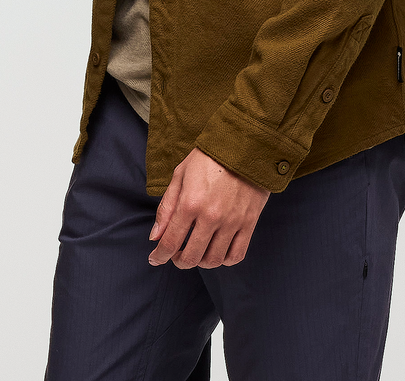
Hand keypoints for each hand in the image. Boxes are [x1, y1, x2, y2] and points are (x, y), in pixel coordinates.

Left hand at [148, 147, 269, 268]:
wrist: (244, 144)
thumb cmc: (209, 157)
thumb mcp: (180, 175)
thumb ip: (167, 207)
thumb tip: (155, 236)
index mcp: (190, 202)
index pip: (170, 242)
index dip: (160, 256)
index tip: (156, 259)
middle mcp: (211, 216)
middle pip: (191, 257)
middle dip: (179, 261)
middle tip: (176, 255)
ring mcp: (232, 221)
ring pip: (213, 260)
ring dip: (200, 262)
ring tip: (197, 252)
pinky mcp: (249, 222)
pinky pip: (236, 255)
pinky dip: (224, 260)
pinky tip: (217, 250)